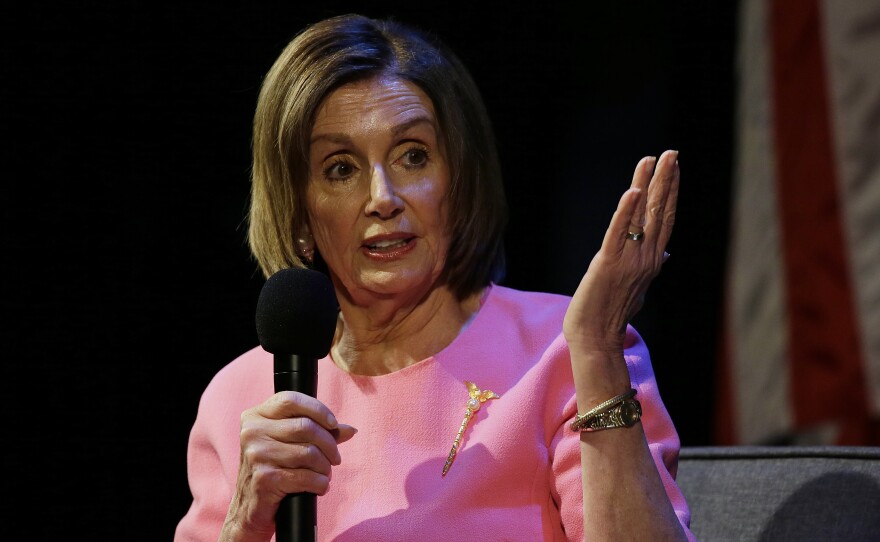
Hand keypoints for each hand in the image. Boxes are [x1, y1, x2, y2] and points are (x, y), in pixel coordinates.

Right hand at [221, 391, 356, 540]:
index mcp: (255, 417)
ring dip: (325, 466)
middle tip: (335, 458)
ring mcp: (256, 455)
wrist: (249, 510)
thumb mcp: (289, 445)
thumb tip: (350, 430)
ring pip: (308, 452)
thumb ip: (317, 432)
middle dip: (329, 444)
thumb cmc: (273, 471)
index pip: (291, 400)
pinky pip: (305, 476)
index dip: (318, 409)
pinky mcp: (264, 478)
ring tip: (325, 473)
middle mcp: (252, 432)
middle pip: (305, 427)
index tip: (334, 424)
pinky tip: (319, 486)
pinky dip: (320, 483)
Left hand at [563, 150, 678, 355]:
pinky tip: (632, 191)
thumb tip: (666, 254)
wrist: (596, 340)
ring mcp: (630, 261)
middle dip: (666, 181)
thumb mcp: (638, 288)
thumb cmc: (612, 314)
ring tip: (653, 159)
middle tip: (672, 153)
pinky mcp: (608, 264)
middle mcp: (646, 258)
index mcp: (652, 261)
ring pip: (642, 216)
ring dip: (647, 185)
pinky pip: (618, 233)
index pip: (666, 220)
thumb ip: (652, 267)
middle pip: (660, 212)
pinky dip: (625, 211)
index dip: (671, 193)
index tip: (674, 168)